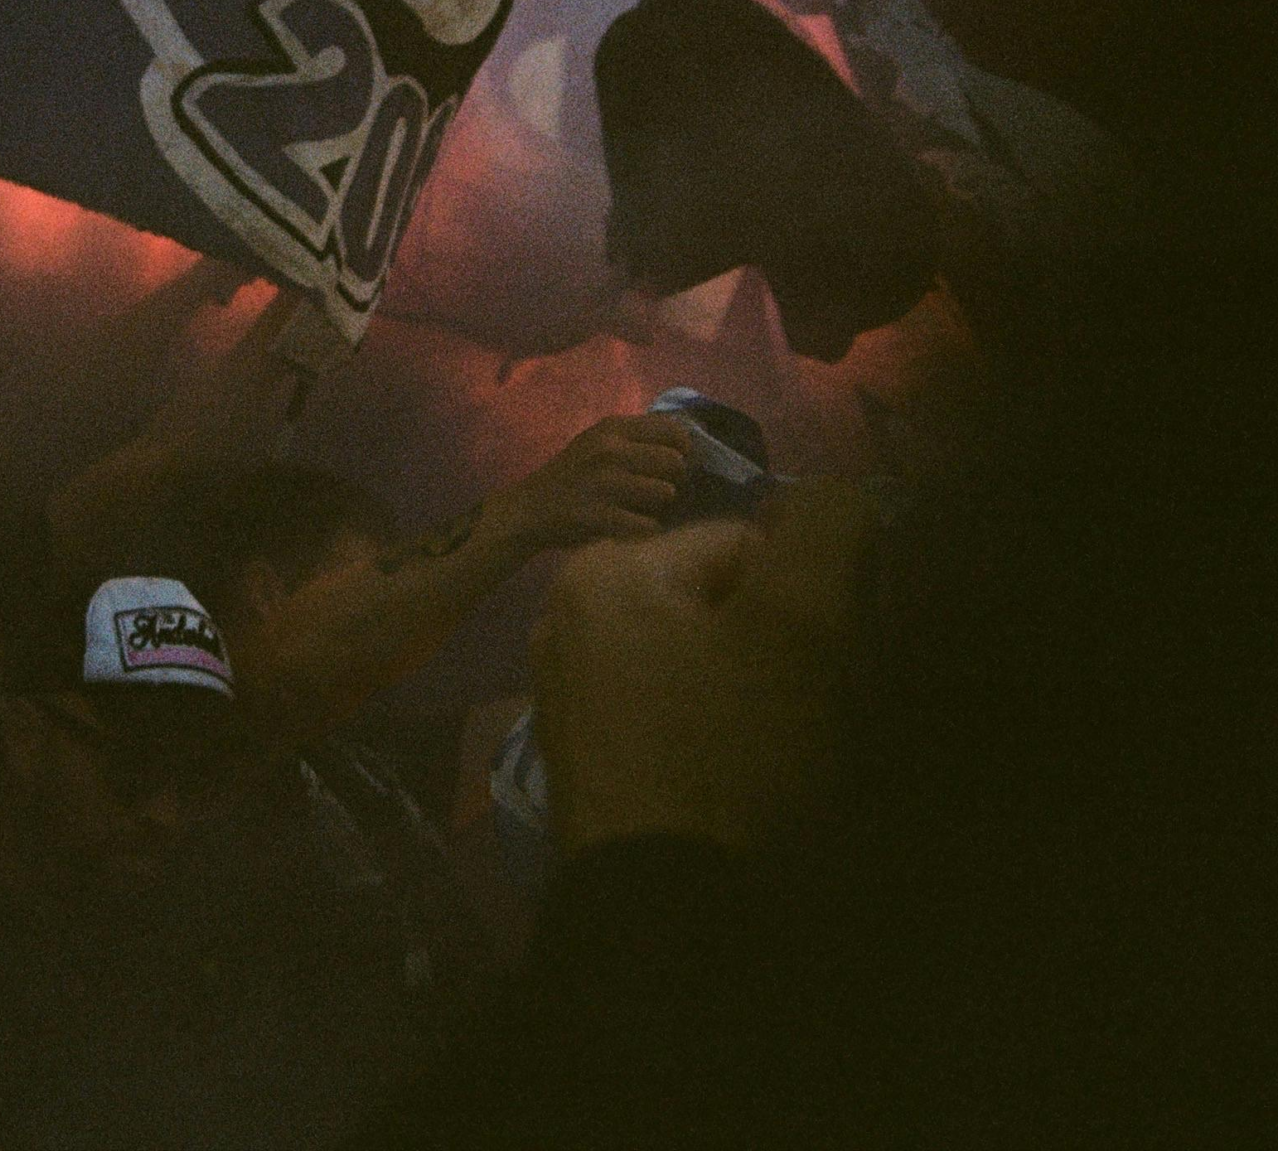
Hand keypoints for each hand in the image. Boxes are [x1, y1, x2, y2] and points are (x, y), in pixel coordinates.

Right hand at [484, 413, 692, 559]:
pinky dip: (645, 528)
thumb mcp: (596, 443)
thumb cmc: (571, 475)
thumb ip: (634, 439)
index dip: (683, 448)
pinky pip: (647, 524)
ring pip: (664, 492)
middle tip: (657, 489)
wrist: (530, 509)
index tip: (675, 462)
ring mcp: (603, 483)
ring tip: (642, 507)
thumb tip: (686, 443)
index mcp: (611, 429)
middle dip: (673, 478)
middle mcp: (609, 450)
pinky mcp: (600, 515)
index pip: (671, 430)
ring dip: (659, 505)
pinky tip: (632, 525)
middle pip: (673, 462)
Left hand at [531, 480, 871, 855]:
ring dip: (745, 687)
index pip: (740, 543)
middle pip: (712, 599)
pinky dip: (707, 730)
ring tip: (767, 748)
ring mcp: (563, 688)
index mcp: (600, 571)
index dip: (800, 599)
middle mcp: (563, 616)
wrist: (663, 912)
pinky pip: (664, 709)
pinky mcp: (582, 751)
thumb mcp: (797, 630)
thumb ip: (822, 536)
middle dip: (769, 642)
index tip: (817, 661)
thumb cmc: (729, 756)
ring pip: (691, 657)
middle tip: (793, 710)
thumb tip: (838, 490)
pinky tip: (731, 776)